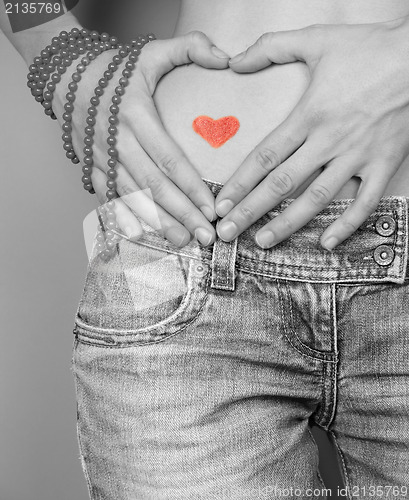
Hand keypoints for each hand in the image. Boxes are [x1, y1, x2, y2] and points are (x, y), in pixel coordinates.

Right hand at [53, 32, 229, 246]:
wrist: (66, 76)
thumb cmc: (113, 69)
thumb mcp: (150, 51)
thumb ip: (190, 48)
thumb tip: (225, 58)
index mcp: (135, 115)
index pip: (169, 158)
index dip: (191, 187)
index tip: (211, 209)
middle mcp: (117, 140)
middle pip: (153, 185)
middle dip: (181, 214)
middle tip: (205, 236)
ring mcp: (102, 157)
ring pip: (132, 196)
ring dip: (158, 222)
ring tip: (182, 241)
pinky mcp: (92, 166)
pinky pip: (108, 196)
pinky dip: (124, 216)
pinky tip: (142, 233)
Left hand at [215, 16, 408, 249]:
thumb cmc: (369, 47)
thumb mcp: (316, 39)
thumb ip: (271, 47)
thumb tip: (233, 61)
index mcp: (309, 115)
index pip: (265, 157)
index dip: (240, 183)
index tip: (221, 204)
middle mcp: (329, 140)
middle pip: (282, 184)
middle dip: (251, 211)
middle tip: (227, 232)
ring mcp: (358, 155)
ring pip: (317, 198)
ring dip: (288, 224)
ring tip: (263, 242)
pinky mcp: (384, 163)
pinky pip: (365, 201)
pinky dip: (347, 224)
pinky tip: (326, 243)